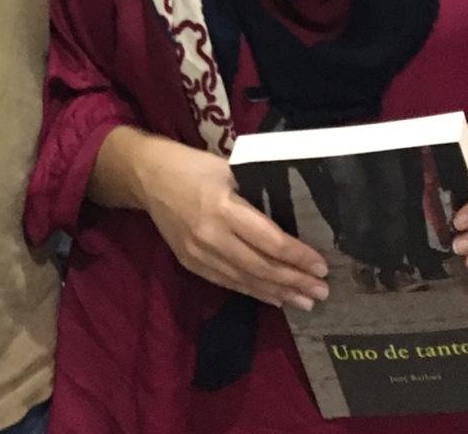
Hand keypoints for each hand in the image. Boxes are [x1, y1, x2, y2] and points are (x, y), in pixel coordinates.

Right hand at [137, 137, 328, 309]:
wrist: (146, 175)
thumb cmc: (191, 165)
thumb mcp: (227, 167)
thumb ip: (255, 190)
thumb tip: (292, 211)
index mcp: (223, 207)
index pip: (269, 241)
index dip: (298, 256)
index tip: (322, 266)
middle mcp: (211, 236)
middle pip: (261, 266)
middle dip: (294, 281)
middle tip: (322, 292)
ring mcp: (199, 253)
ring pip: (246, 280)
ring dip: (278, 293)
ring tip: (305, 302)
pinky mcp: (190, 262)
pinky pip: (227, 283)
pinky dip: (253, 292)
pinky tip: (273, 298)